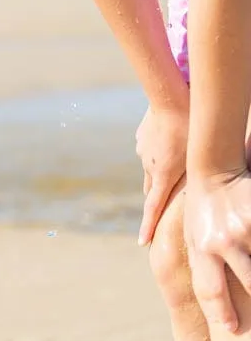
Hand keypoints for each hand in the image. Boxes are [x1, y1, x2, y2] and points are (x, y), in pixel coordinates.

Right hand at [136, 103, 189, 245]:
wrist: (170, 97)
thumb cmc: (192, 128)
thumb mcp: (198, 157)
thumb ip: (195, 178)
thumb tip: (197, 196)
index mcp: (162, 174)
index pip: (153, 208)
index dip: (148, 227)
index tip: (143, 243)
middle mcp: (149, 165)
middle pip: (153, 188)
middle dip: (158, 197)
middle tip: (164, 204)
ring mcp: (143, 150)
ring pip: (153, 168)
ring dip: (162, 170)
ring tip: (176, 160)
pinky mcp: (142, 137)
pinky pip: (151, 150)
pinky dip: (159, 152)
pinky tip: (170, 140)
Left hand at [185, 171, 250, 332]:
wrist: (213, 171)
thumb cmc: (201, 209)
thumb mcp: (190, 234)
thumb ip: (200, 263)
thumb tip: (198, 293)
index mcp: (202, 248)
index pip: (210, 289)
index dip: (221, 312)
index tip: (231, 329)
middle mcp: (222, 241)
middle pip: (247, 281)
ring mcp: (244, 229)